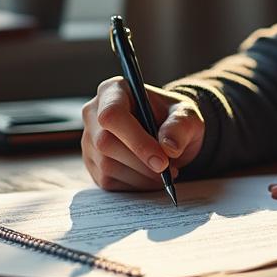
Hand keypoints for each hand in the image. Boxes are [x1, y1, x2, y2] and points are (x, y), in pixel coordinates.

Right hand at [81, 77, 204, 190]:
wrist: (167, 134)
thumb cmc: (173, 119)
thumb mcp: (187, 115)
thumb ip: (180, 126)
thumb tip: (169, 147)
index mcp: (114, 91)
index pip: (112, 115)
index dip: (136, 140)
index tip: (162, 161)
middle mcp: (94, 113)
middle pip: (105, 143)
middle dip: (141, 163)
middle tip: (168, 170)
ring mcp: (89, 140)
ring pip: (107, 166)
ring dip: (141, 176)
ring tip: (165, 172)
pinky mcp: (92, 164)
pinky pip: (108, 181)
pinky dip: (136, 184)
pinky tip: (151, 177)